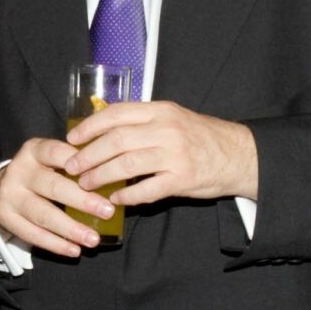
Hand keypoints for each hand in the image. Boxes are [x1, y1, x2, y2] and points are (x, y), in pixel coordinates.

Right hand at [0, 134, 115, 257]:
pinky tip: (74, 250)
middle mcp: (19, 171)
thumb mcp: (52, 158)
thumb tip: (113, 176)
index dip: (80, 163)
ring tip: (93, 239)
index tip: (103, 175)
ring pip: (43, 214)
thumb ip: (75, 163)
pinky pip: (33, 234)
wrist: (2, 187)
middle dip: (82, 200)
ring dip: (70, 229)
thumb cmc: (41, 172)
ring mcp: (10, 196)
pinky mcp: (6, 218)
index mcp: (33, 151)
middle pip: (52, 186)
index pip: (57, 153)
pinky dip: (56, 244)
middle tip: (108, 211)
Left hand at [65, 100, 257, 207]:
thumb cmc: (200, 136)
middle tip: (72, 166)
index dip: (89, 126)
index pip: (116, 114)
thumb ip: (143, 120)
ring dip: (101, 175)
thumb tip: (103, 128)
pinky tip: (115, 198)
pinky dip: (127, 195)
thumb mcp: (172, 117)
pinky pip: (147, 189)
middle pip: (116, 140)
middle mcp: (166, 129)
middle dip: (88, 155)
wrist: (238, 154)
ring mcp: (175, 155)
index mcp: (160, 110)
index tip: (72, 138)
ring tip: (86, 184)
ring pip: (126, 164)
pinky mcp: (182, 179)